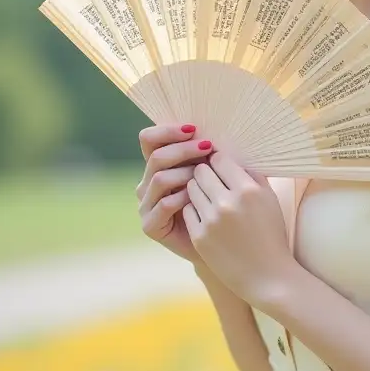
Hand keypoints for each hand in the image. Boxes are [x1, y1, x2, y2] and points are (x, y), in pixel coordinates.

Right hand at [136, 124, 213, 264]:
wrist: (223, 244)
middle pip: (156, 156)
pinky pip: (164, 205)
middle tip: (208, 147)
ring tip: (208, 176)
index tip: (194, 129)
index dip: (167, 130)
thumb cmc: (222, 204)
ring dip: (186, 173)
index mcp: (159, 166)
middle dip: (183, 149)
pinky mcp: (150, 225)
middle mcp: (147, 183)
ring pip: (160, 178)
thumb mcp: (218, 173)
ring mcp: (146, 204)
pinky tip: (202, 198)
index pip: (150, 139)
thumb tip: (224, 127)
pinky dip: (183, 198)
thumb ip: (212, 153)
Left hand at [182, 147, 293, 308]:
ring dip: (197, 190)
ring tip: (209, 198)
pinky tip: (206, 216)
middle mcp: (228, 203)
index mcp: (248, 190)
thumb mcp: (269, 200)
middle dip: (204, 173)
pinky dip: (195, 210)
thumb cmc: (271, 235)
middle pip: (200, 171)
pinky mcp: (199, 237)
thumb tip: (230, 156)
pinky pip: (187, 210)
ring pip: (191, 189)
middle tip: (210, 179)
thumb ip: (251, 175)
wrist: (268, 276)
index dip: (217, 160)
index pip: (219, 159)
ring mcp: (211, 221)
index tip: (219, 165)